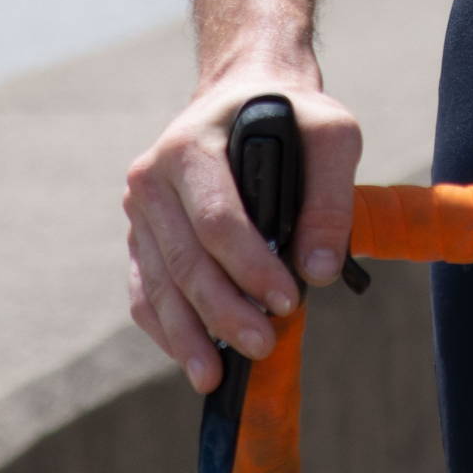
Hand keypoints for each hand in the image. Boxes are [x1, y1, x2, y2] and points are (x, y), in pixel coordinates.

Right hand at [121, 68, 363, 393]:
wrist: (245, 95)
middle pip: (184, 261)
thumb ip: (331, 198)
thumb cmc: (293, 117)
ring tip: (216, 378)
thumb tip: (318, 272)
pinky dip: (167, 331)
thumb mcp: (331, 135)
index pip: (216, 220)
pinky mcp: (140, 238)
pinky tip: (195, 360)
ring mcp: (140, 212)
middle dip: (222, 311)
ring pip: (158, 285)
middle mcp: (152, 179)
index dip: (250, 267)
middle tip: (262, 347)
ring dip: (188, 336)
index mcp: (190, 147)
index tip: (288, 301)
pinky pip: (144, 293)